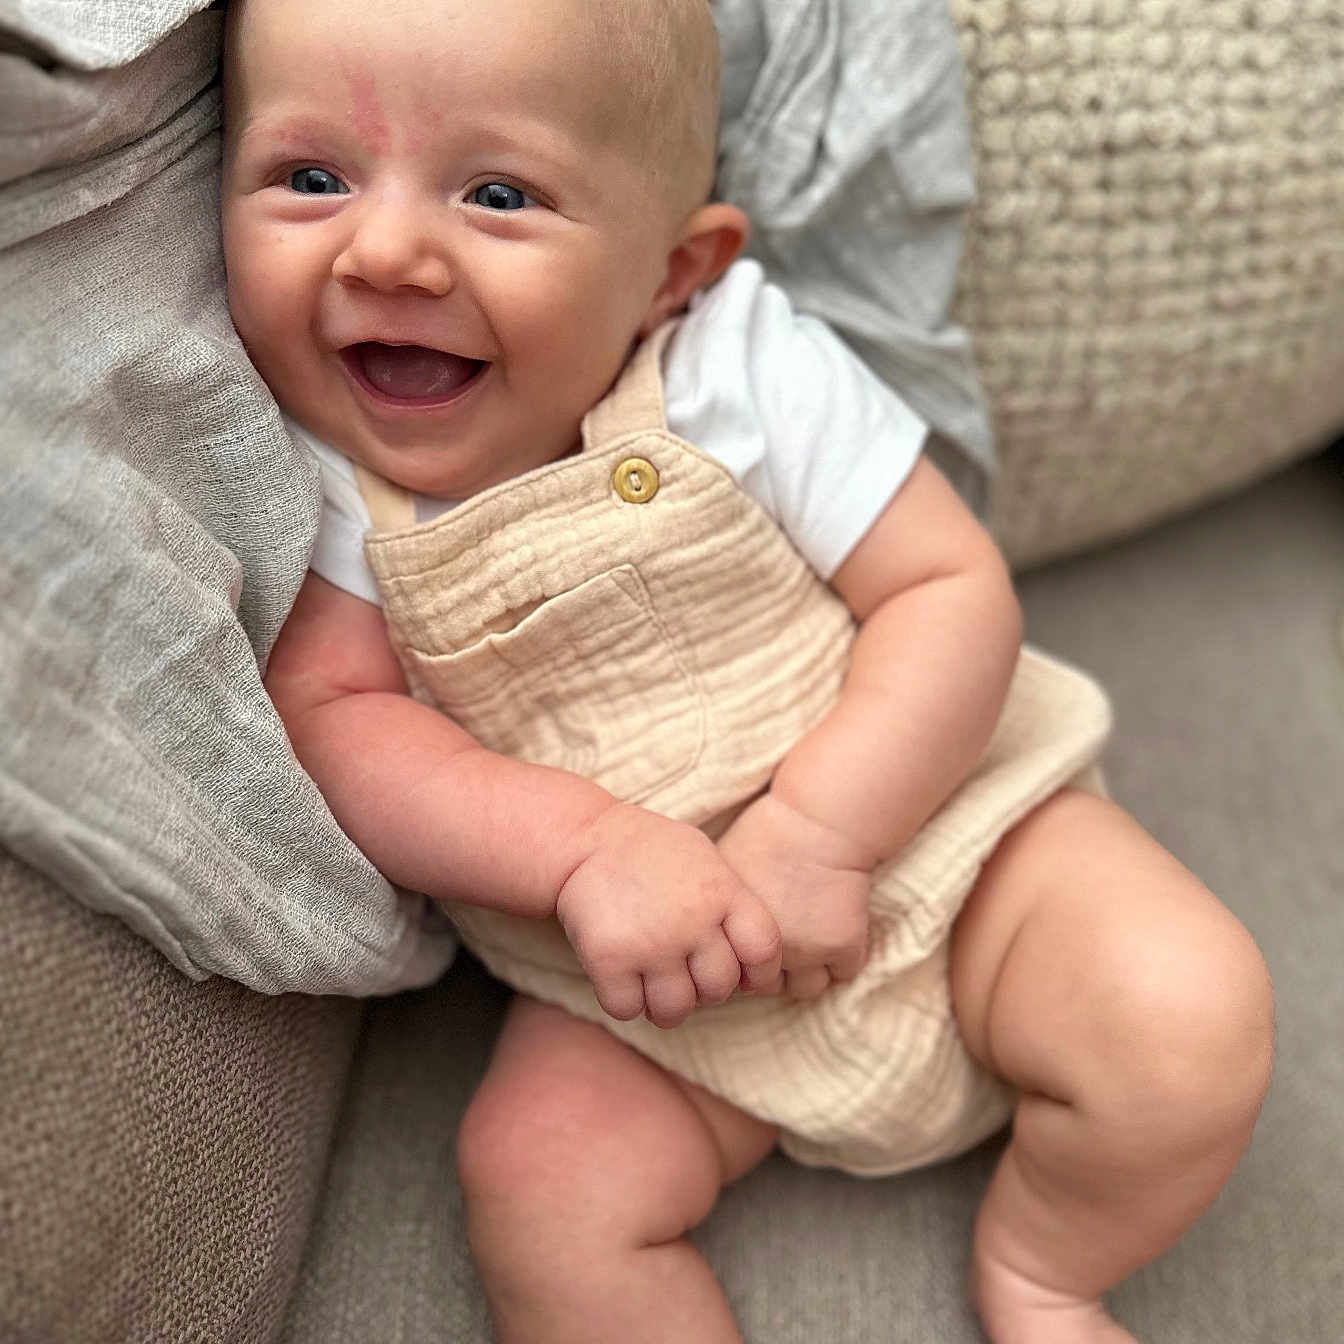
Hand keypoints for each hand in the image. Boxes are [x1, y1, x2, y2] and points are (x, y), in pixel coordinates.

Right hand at [556, 803, 781, 1028]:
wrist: (585, 839)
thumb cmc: (653, 853)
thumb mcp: (706, 859)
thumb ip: (734, 905)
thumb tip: (758, 968)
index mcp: (723, 892)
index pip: (764, 951)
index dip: (758, 973)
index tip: (741, 974)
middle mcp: (692, 921)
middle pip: (719, 989)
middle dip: (703, 989)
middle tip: (683, 970)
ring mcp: (651, 942)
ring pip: (675, 1011)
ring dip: (664, 1004)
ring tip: (654, 981)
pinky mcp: (608, 959)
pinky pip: (627, 1009)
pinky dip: (624, 1001)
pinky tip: (622, 976)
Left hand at [716, 792, 873, 999]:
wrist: (817, 820)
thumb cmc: (767, 834)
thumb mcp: (722, 870)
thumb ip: (714, 910)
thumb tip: (706, 937)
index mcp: (732, 933)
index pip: (732, 974)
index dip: (740, 958)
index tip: (748, 942)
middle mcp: (765, 950)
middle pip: (767, 986)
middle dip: (771, 967)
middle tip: (781, 938)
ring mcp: (806, 951)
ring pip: (805, 988)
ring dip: (807, 971)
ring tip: (810, 940)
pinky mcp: (841, 946)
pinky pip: (844, 973)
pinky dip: (842, 958)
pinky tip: (837, 930)